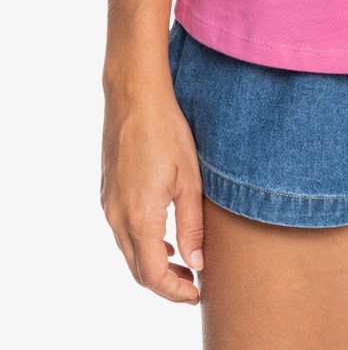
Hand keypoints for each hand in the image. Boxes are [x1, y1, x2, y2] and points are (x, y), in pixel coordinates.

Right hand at [101, 86, 204, 303]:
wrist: (135, 97)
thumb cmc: (167, 131)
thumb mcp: (190, 180)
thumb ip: (192, 226)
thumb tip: (197, 264)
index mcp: (139, 216)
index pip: (153, 274)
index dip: (175, 292)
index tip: (197, 294)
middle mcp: (117, 215)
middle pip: (138, 269)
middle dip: (165, 283)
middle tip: (194, 283)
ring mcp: (108, 204)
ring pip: (128, 251)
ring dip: (153, 264)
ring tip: (184, 262)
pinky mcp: (108, 192)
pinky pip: (122, 231)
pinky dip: (142, 244)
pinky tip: (164, 236)